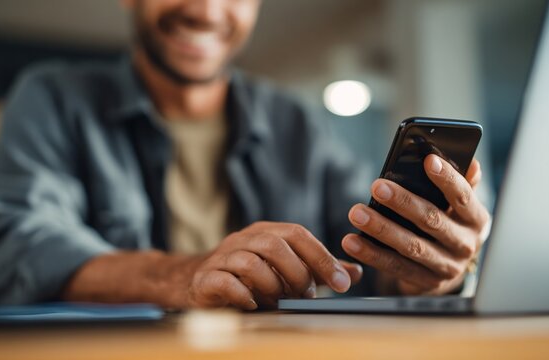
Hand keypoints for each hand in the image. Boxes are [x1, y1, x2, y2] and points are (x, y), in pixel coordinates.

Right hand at [188, 222, 362, 309]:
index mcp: (265, 232)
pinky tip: (253, 305)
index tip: (342, 283)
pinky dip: (244, 296)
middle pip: (275, 244)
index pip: (297, 234)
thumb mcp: (283, 268)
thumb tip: (354, 272)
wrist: (194, 281)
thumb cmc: (245, 276)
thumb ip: (317, 270)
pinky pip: (226, 282)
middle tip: (306, 296)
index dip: (322, 257)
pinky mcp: (206, 278)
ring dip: (272, 286)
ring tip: (279, 302)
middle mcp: (243, 239)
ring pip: (251, 263)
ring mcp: (222, 257)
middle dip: (298, 273)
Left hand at [342, 155, 490, 294]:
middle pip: (432, 221)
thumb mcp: (460, 206)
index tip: (428, 160)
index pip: (463, 197)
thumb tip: (471, 161)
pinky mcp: (425, 282)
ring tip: (356, 213)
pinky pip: (395, 267)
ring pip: (411, 246)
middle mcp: (465, 244)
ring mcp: (446, 266)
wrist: (449, 269)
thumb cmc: (450, 224)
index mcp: (476, 220)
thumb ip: (464, 183)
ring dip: (381, 229)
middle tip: (377, 187)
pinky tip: (352, 242)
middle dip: (403, 203)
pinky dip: (372, 254)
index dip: (447, 179)